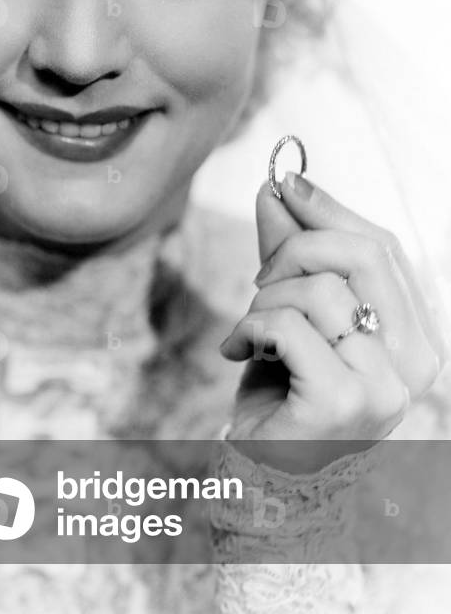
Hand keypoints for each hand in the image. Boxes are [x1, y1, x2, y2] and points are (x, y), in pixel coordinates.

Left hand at [218, 173, 445, 470]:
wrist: (266, 471)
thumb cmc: (283, 389)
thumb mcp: (288, 307)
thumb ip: (288, 250)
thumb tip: (279, 186)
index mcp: (413, 334)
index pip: (383, 247)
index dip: (331, 208)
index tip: (285, 182)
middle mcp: (414, 361)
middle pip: (363, 254)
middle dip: (295, 247)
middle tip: (257, 277)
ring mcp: (385, 385)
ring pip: (320, 289)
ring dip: (265, 300)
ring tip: (250, 331)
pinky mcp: (344, 403)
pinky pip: (290, 326)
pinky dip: (252, 328)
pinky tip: (238, 351)